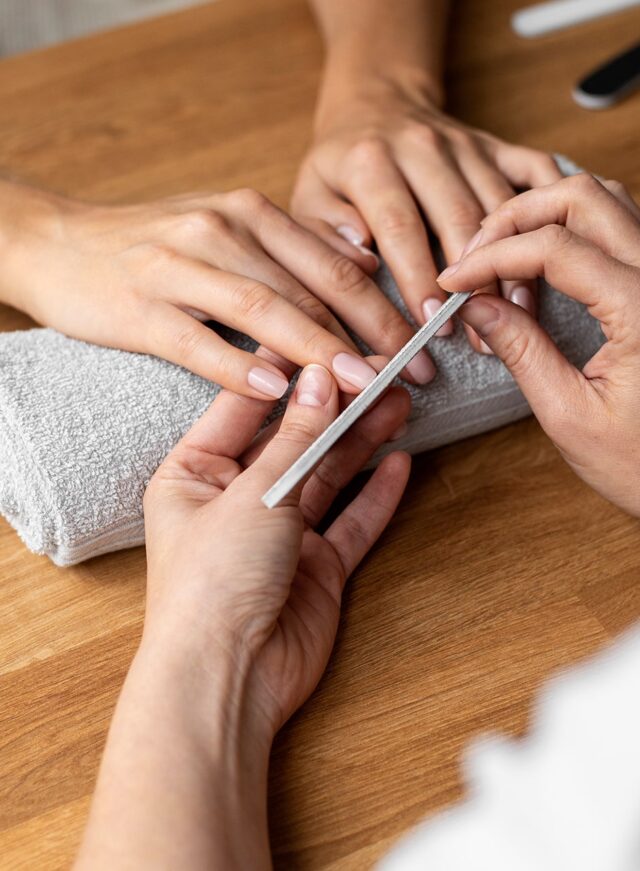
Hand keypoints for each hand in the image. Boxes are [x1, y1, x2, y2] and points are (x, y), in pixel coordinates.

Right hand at [0, 181, 435, 396]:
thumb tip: (362, 259)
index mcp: (251, 213)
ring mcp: (178, 266)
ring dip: (317, 351)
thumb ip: (292, 244)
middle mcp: (222, 230)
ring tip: (360, 386)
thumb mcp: (228, 227)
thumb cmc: (154, 245)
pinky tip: (276, 393)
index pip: (334, 262)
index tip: (424, 344)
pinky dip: (240, 367)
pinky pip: (198, 341)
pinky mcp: (140, 306)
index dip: (386, 305)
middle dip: (369, 332)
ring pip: (263, 310)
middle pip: (310, 286)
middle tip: (412, 374)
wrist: (59, 242)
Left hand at [143, 365, 410, 732]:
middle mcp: (235, 499)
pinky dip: (376, 494)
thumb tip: (320, 379)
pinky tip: (401, 461)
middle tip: (382, 372)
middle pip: (295, 440)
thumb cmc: (212, 585)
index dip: (291, 374)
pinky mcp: (315, 568)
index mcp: (195, 473)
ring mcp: (278, 535)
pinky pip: (350, 521)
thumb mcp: (253, 496)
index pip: (247, 406)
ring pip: (328, 475)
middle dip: (338, 407)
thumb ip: (295, 440)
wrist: (227, 679)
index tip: (331, 342)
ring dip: (363, 441)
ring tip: (400, 402)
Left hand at [292, 76, 561, 351]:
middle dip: (474, 279)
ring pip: (501, 205)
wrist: (375, 103)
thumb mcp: (309, 196)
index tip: (432, 321)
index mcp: (371, 161)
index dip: (418, 276)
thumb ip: (325, 231)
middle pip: (458, 217)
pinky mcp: (495, 145)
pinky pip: (534, 171)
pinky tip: (556, 250)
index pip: (399, 225)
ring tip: (519, 313)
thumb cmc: (340, 166)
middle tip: (482, 334)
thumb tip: (362, 259)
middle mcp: (423, 147)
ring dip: (514, 261)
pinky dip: (550, 207)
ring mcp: (466, 145)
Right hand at [437, 174, 639, 514]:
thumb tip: (476, 305)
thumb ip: (522, 351)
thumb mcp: (571, 415)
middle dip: (514, 218)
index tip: (453, 281)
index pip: (554, 248)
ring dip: (545, 215)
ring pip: (605, 199)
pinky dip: (574, 228)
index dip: (490, 257)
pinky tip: (543, 264)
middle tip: (474, 259)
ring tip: (504, 260)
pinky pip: (621, 223)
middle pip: (581, 197)